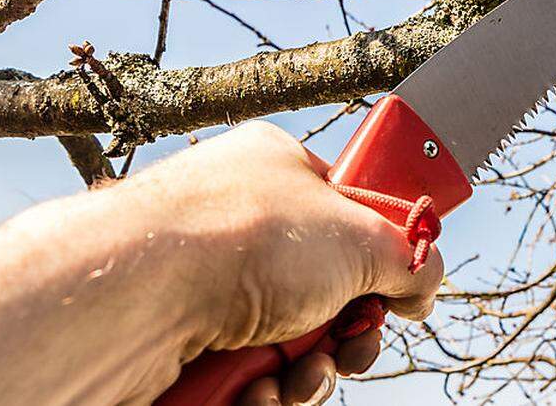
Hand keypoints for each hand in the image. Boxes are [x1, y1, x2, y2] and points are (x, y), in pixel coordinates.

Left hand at [129, 120, 444, 403]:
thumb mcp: (361, 238)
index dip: (380, 256)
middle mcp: (241, 226)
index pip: (350, 213)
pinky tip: (249, 388)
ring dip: (308, 373)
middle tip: (352, 344)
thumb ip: (409, 257)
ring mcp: (207, 287)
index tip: (398, 287)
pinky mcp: (182, 345)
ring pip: (289, 346)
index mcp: (281, 171)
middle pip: (326, 292)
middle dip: (347, 333)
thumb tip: (423, 282)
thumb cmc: (236, 240)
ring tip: (293, 373)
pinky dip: (260, 395)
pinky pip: (247, 379)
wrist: (132, 297)